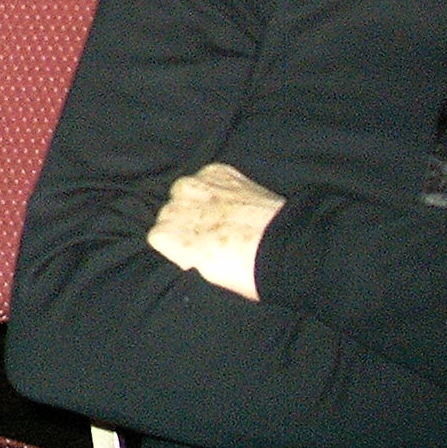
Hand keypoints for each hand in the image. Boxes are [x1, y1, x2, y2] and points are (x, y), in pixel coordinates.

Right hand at [146, 161, 285, 301]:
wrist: (287, 249)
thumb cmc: (248, 272)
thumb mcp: (205, 276)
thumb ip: (185, 255)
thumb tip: (186, 248)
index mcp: (165, 236)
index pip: (159, 235)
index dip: (180, 243)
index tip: (198, 251)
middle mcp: (175, 206)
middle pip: (171, 211)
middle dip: (188, 220)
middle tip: (215, 235)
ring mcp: (196, 184)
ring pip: (187, 191)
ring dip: (201, 201)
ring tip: (226, 216)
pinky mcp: (219, 171)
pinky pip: (209, 177)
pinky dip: (219, 186)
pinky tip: (236, 202)